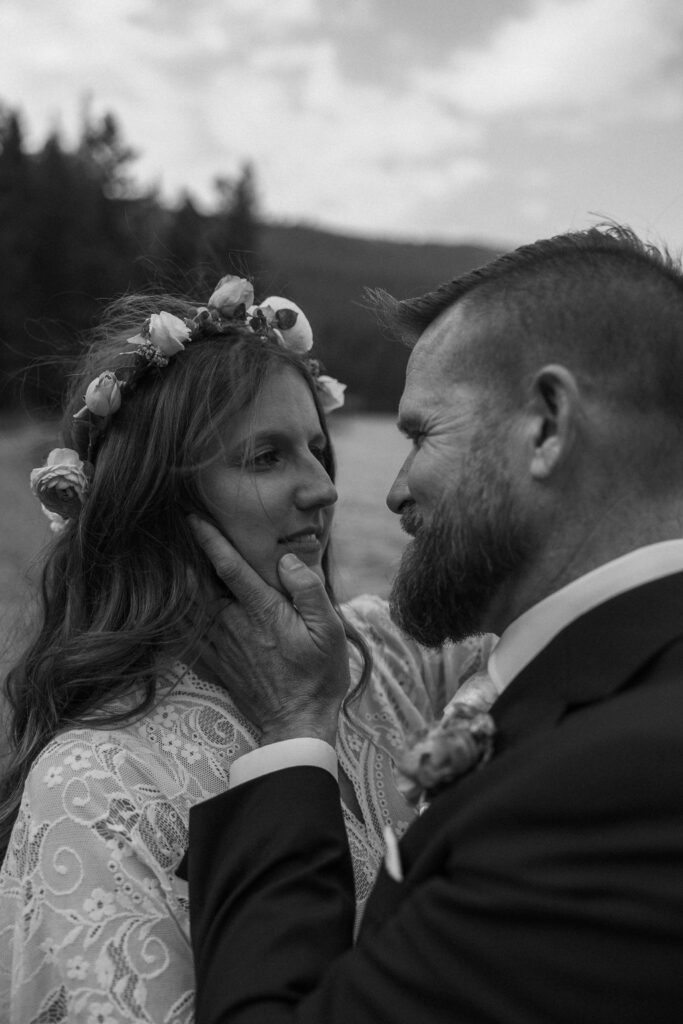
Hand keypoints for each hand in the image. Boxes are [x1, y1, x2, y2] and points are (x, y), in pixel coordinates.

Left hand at [189, 516, 349, 746]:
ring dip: (178, 582)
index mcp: (262, 611)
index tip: (192, 517)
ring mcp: (219, 645)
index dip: (209, 539)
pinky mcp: (213, 662)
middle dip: (185, 555)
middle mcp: (233, 624)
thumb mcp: (330, 630)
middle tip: (172, 531)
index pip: (228, 566)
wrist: (297, 723)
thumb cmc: (318, 675)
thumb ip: (309, 591)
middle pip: (197, 582)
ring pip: (189, 606)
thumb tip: (287, 559)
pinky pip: (187, 633)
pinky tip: (173, 602)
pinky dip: (177, 614)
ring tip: (169, 560)